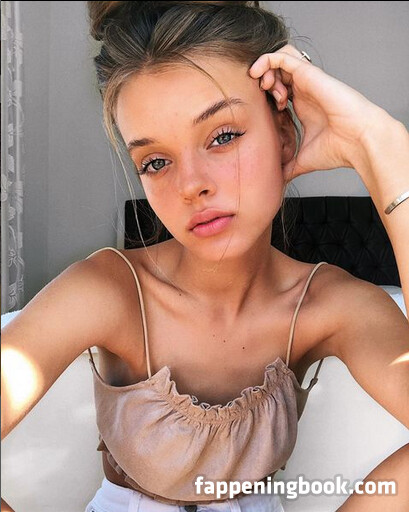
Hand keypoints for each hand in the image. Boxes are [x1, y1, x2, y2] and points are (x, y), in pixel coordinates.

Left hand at [248, 44, 383, 179]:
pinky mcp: (308, 74)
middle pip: (278, 73)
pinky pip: (283, 55)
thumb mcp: (303, 160)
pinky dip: (267, 60)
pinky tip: (260, 74)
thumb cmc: (338, 149)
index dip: (267, 98)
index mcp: (303, 106)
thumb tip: (278, 182)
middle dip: (264, 82)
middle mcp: (305, 91)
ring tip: (264, 85)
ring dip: (266, 69)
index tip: (265, 114)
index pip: (279, 91)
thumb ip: (289, 168)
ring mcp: (307, 81)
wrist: (357, 141)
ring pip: (280, 59)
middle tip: (263, 97)